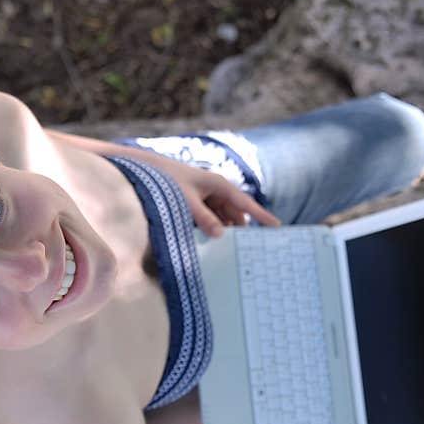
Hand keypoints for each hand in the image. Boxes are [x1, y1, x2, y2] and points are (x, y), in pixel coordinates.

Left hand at [128, 151, 281, 236]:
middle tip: (249, 250)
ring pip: (222, 219)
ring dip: (224, 232)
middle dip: (241, 230)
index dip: (262, 216)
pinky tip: (209, 245)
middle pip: (235, 214)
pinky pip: (210, 220)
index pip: (246, 204)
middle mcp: (216, 190)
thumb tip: (221, 234)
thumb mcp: (186, 202)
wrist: (145, 170)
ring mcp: (207, 197)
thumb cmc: (166, 182)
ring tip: (230, 252)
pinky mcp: (197, 204)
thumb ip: (203, 218)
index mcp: (219, 185)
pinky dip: (211, 230)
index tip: (277, 227)